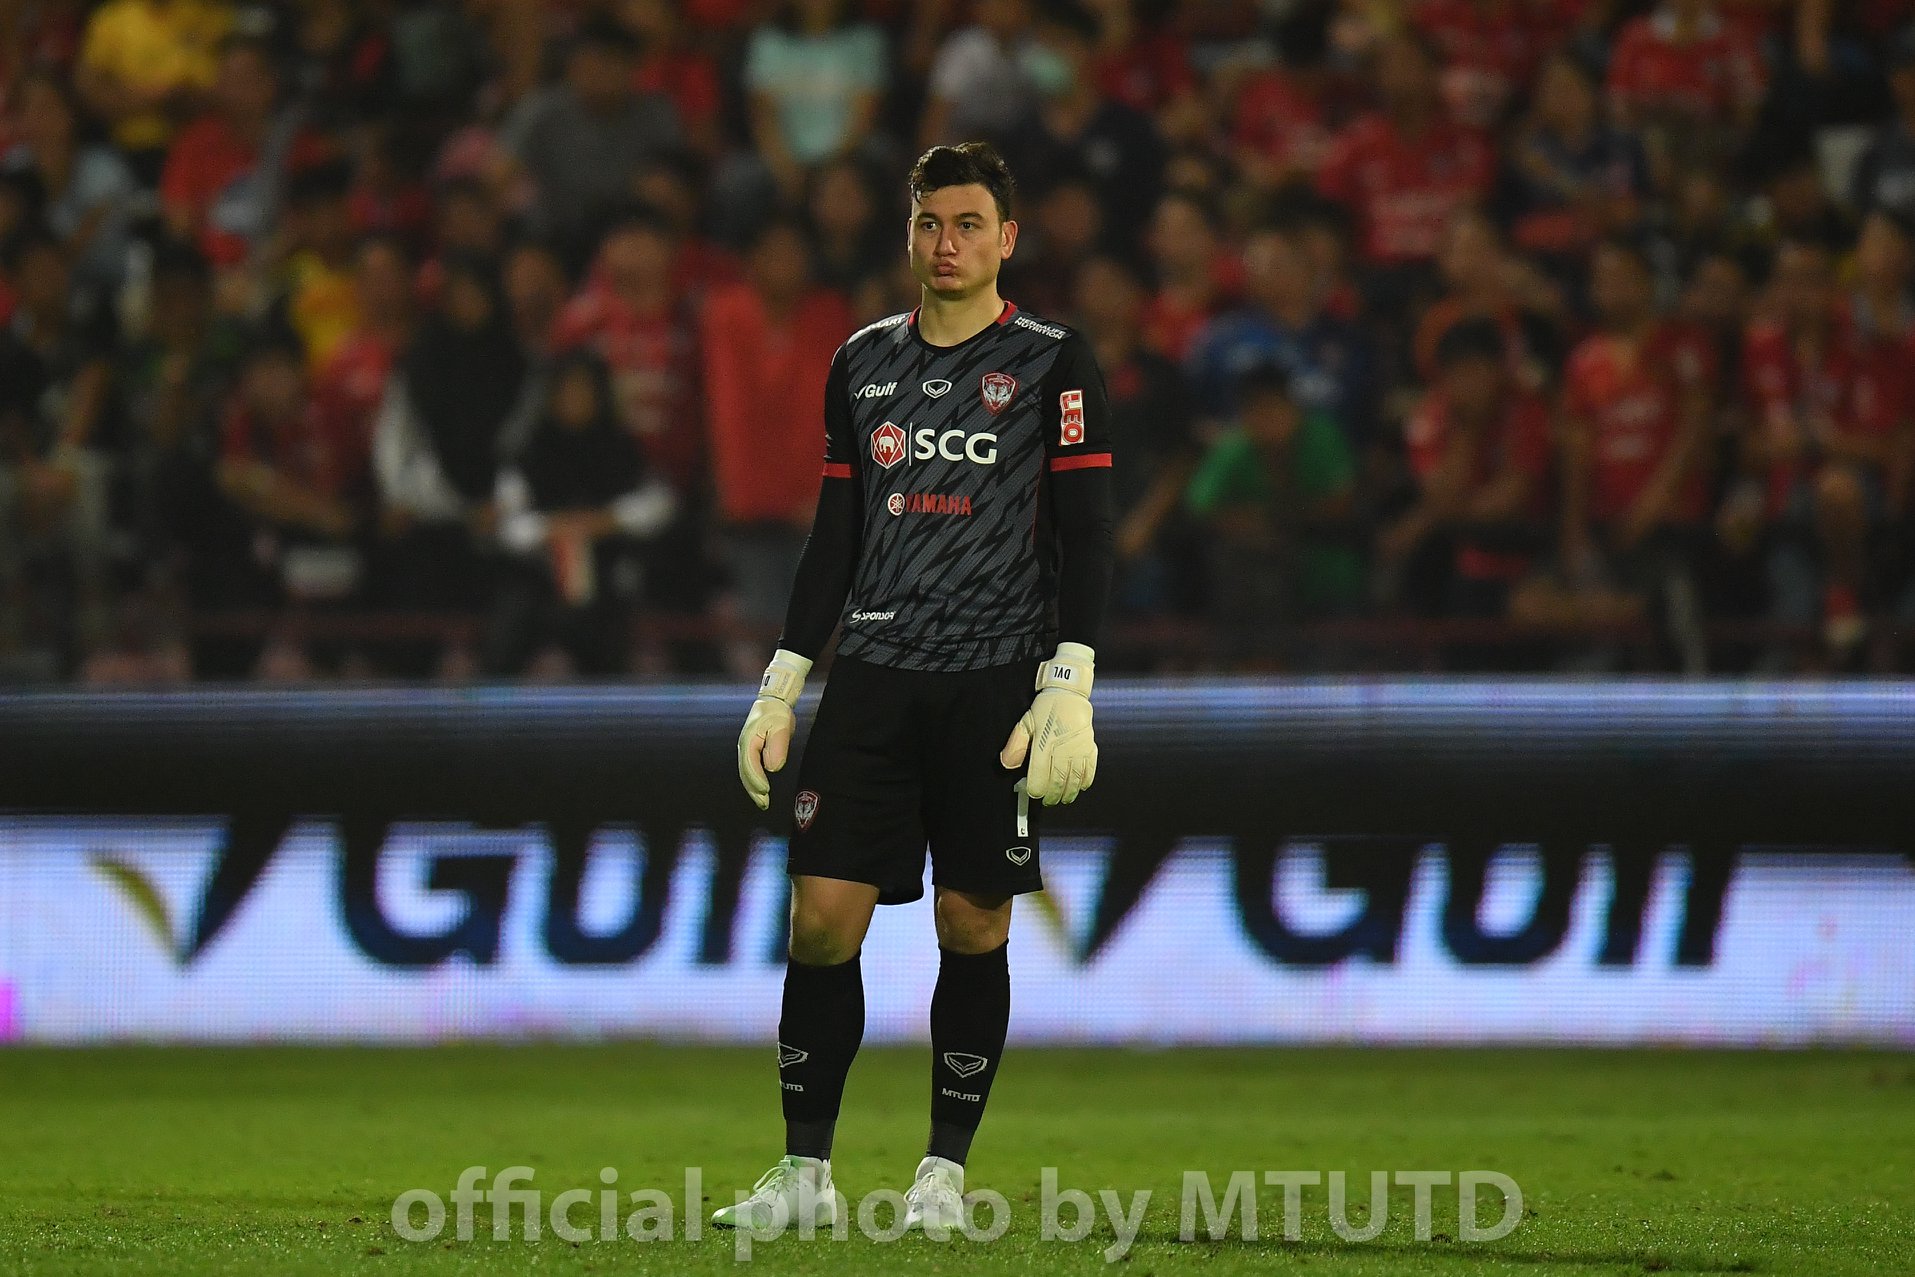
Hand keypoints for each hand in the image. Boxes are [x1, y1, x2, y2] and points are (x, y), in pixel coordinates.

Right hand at [738, 649, 811, 810]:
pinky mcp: (750, 749)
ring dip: (753, 787)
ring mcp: (745, 748)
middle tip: (764, 803)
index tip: (766, 791)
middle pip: (745, 773)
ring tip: (762, 800)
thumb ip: (777, 747)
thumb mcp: (780, 727)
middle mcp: (744, 746)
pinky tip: (760, 788)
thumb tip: (772, 767)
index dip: (758, 780)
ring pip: (745, 772)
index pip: (751, 766)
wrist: (773, 701)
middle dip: (754, 789)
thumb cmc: (777, 713)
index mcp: (749, 741)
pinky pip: (749, 768)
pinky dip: (753, 780)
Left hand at [1000, 643, 1096, 805]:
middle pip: (1057, 782)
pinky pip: (1090, 771)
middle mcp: (1062, 750)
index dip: (1035, 789)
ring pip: (1075, 780)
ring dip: (1068, 793)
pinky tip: (1080, 787)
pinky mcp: (1090, 748)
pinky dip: (1085, 782)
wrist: (1069, 694)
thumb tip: (1007, 764)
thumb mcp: (1025, 723)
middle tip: (1047, 800)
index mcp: (1044, 744)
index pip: (1039, 776)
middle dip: (1051, 796)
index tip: (1033, 792)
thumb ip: (1015, 745)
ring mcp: (1078, 750)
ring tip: (1062, 798)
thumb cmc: (1047, 708)